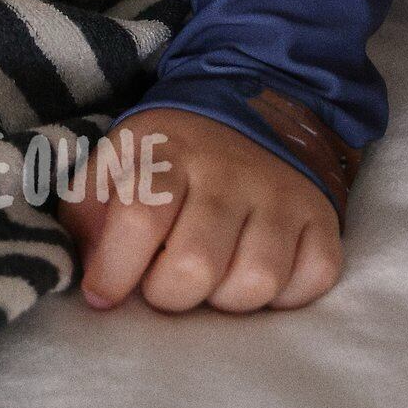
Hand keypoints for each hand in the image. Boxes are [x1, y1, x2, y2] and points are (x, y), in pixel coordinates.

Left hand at [57, 107, 343, 313]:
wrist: (249, 107)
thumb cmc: (169, 153)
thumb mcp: (117, 161)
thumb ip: (88, 209)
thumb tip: (85, 268)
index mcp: (169, 153)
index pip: (141, 218)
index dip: (114, 269)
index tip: (102, 294)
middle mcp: (229, 172)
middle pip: (196, 264)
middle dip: (169, 294)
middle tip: (162, 282)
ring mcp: (281, 195)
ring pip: (256, 281)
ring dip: (225, 300)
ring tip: (209, 280)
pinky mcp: (322, 218)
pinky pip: (311, 281)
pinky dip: (284, 296)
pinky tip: (253, 273)